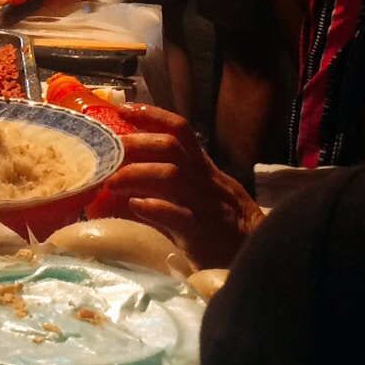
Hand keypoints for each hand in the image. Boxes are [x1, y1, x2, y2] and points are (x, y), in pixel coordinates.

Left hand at [88, 104, 262, 268]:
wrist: (257, 255)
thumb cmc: (221, 227)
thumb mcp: (196, 197)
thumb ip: (162, 187)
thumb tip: (115, 181)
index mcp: (203, 169)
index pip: (180, 131)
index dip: (152, 115)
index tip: (124, 109)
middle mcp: (203, 182)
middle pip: (171, 147)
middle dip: (136, 143)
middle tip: (108, 152)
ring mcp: (202, 206)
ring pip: (171, 176)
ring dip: (137, 173)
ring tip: (111, 182)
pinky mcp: (200, 235)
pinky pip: (178, 215)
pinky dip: (154, 207)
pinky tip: (135, 206)